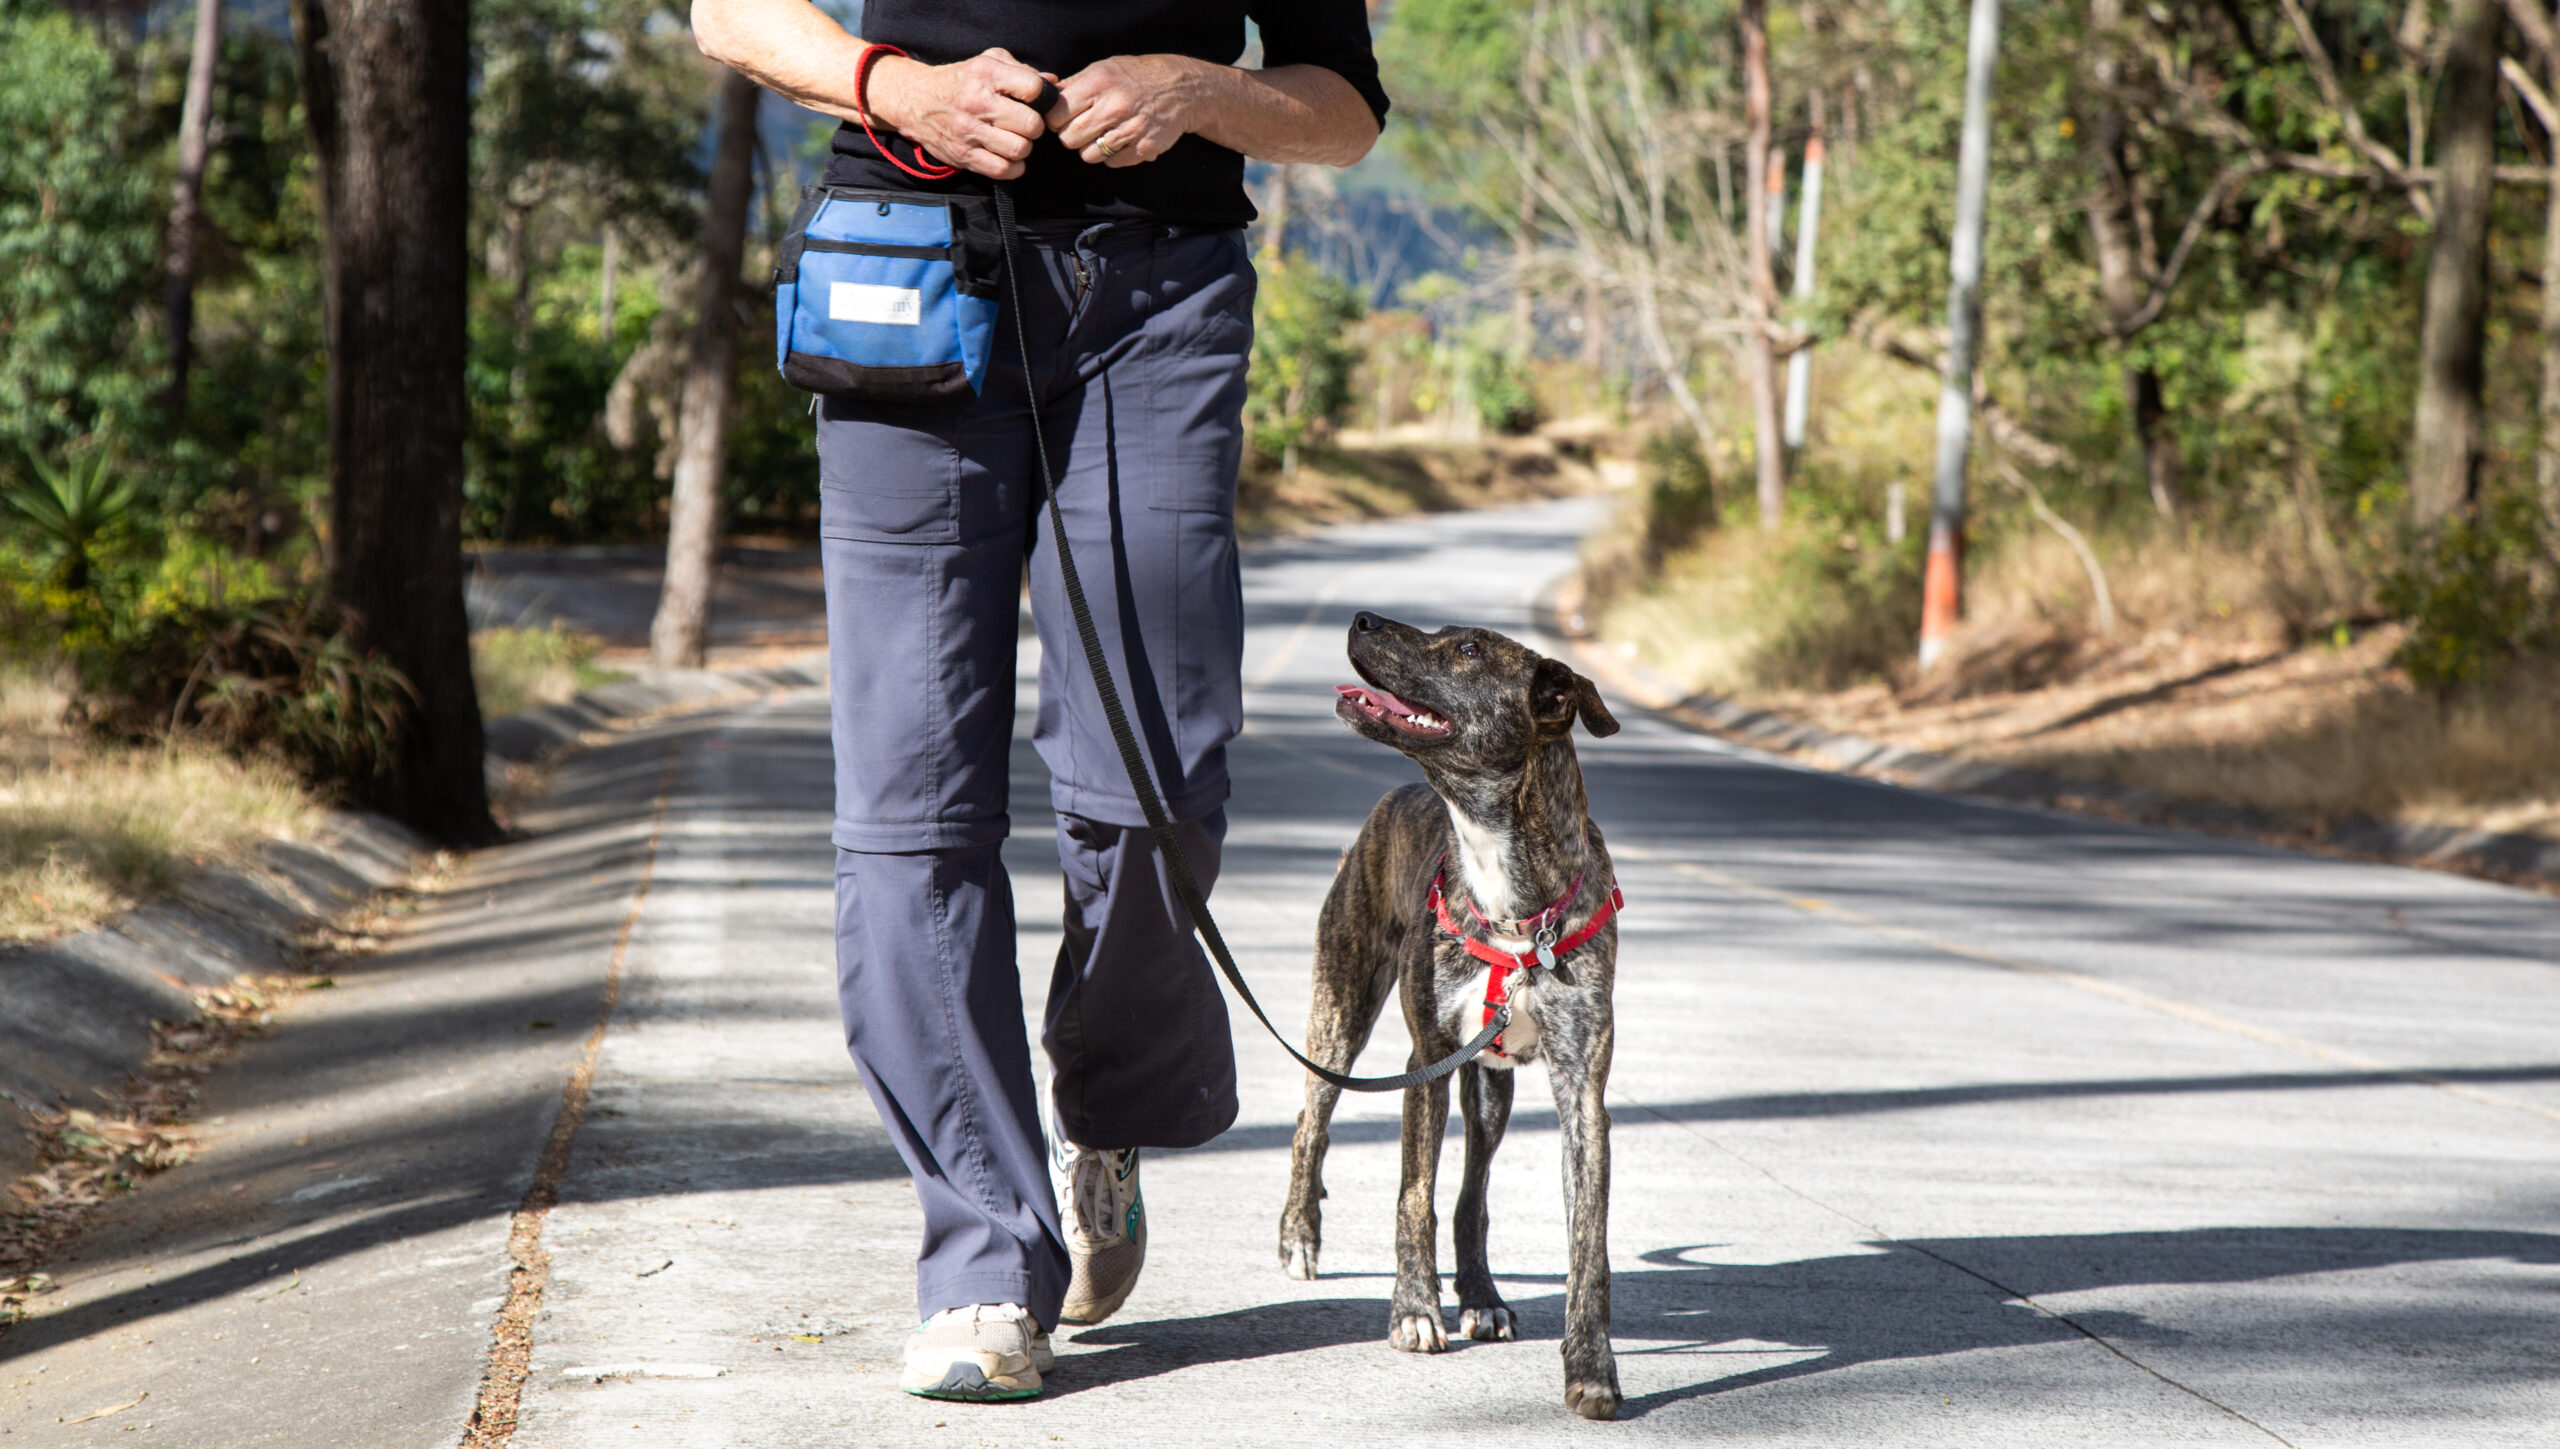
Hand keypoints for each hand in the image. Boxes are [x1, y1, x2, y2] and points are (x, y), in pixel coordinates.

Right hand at [866, 47, 1052, 179]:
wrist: (915, 100)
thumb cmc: (959, 81)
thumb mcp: (988, 62)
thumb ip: (1022, 71)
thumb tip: (1054, 84)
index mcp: (985, 74)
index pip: (1033, 89)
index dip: (1042, 97)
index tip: (1034, 101)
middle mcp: (977, 102)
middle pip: (1031, 124)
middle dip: (1034, 126)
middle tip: (1025, 124)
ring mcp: (968, 131)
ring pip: (1020, 149)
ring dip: (1023, 147)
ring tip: (1014, 139)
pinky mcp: (963, 156)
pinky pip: (1003, 170)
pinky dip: (1013, 167)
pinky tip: (1007, 156)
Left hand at [1051, 54, 1213, 167]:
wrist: (1182, 88)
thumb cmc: (1136, 76)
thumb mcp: (1103, 69)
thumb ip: (1073, 84)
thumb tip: (1045, 95)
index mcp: (1098, 84)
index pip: (1056, 115)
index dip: (1057, 119)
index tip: (1066, 117)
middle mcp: (1114, 107)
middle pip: (1069, 138)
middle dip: (1072, 135)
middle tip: (1085, 127)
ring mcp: (1130, 130)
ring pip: (1088, 155)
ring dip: (1091, 148)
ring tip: (1104, 133)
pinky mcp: (1143, 148)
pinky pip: (1111, 163)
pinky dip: (1112, 155)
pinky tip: (1121, 139)